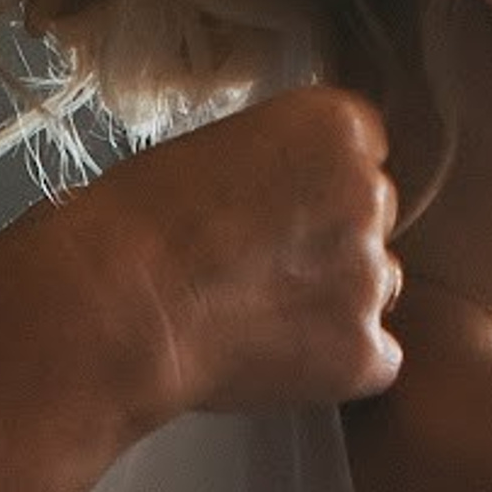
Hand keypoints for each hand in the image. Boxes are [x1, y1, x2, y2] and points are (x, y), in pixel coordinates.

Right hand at [72, 86, 400, 421]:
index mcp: (334, 127)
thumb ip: (271, 162)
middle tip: (260, 265)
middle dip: (328, 239)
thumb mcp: (209, 148)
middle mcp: (367, 194)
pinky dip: (335, 364)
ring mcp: (370, 277)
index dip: (315, 184)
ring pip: (375, 285)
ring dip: (334, 299)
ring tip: (257, 314)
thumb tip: (281, 197)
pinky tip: (274, 357)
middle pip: (372, 216)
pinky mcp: (362, 351)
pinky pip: (374, 358)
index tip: (283, 207)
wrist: (115, 308)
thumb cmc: (132, 226)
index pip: (362, 149)